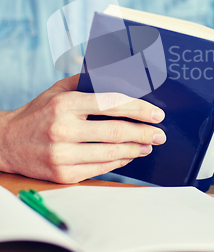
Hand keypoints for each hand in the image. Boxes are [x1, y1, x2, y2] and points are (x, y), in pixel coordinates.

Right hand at [0, 75, 165, 183]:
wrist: (7, 142)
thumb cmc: (37, 112)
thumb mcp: (57, 90)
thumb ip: (86, 82)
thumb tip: (119, 78)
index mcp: (65, 104)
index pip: (111, 104)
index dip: (138, 109)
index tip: (156, 114)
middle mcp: (63, 129)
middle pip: (115, 131)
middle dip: (144, 133)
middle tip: (159, 134)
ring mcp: (62, 154)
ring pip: (111, 153)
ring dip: (136, 149)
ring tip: (149, 145)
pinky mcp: (63, 174)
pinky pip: (100, 168)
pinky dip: (119, 161)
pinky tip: (129, 155)